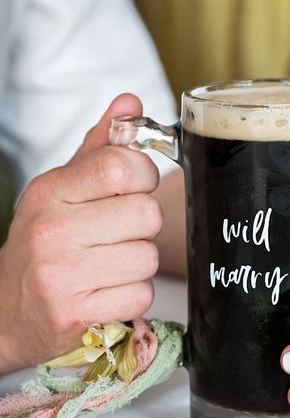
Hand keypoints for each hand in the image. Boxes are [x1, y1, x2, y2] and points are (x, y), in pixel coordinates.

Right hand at [0, 94, 162, 372]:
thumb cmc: (45, 245)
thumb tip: (130, 103)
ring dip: (137, 266)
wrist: (9, 312)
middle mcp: (53, 230)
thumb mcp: (62, 191)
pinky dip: (131, 297)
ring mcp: (62, 275)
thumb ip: (99, 148)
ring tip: (108, 267)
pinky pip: (140, 295)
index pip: (121, 166)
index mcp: (51, 192)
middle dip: (142, 227)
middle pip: (147, 214)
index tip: (133, 188)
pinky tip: (106, 293)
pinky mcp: (75, 314)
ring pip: (148, 258)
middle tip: (117, 235)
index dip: (142, 177)